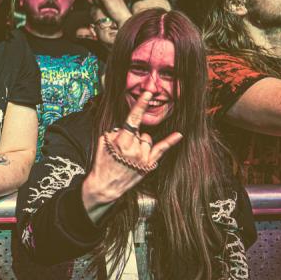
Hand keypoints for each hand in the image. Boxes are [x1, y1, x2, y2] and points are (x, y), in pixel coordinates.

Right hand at [82, 91, 183, 210]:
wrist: (105, 186)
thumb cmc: (102, 163)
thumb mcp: (102, 143)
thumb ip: (114, 131)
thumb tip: (126, 125)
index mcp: (121, 141)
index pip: (132, 119)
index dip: (140, 105)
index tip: (148, 93)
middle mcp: (134, 149)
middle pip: (139, 131)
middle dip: (132, 135)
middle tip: (122, 149)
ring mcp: (143, 157)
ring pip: (147, 139)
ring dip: (140, 142)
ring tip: (130, 155)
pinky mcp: (149, 164)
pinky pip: (162, 149)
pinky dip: (170, 141)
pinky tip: (179, 135)